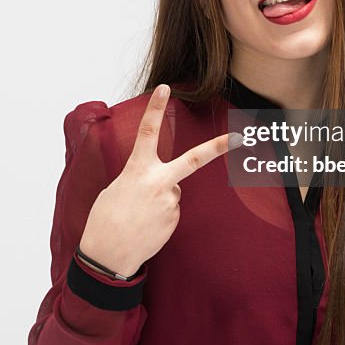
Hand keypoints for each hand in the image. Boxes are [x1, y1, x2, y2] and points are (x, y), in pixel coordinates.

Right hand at [78, 83, 240, 276]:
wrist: (108, 255)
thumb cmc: (105, 219)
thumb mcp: (116, 188)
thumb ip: (140, 178)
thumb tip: (162, 184)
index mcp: (137, 169)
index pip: (147, 131)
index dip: (155, 108)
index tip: (164, 89)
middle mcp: (158, 182)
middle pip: (194, 159)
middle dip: (218, 146)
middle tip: (240, 136)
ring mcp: (170, 202)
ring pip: (172, 190)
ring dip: (159, 199)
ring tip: (139, 214)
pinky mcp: (175, 219)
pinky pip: (171, 210)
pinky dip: (160, 215)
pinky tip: (146, 224)